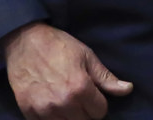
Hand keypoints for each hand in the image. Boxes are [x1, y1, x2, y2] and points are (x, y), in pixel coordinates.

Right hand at [3, 22, 132, 119]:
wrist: (25, 41)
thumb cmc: (58, 45)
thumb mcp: (87, 56)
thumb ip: (106, 78)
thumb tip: (127, 89)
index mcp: (80, 88)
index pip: (100, 112)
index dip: (99, 103)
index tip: (92, 93)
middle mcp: (63, 103)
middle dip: (85, 111)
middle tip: (79, 96)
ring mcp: (44, 109)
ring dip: (69, 116)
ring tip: (65, 99)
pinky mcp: (28, 112)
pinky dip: (52, 118)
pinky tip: (51, 103)